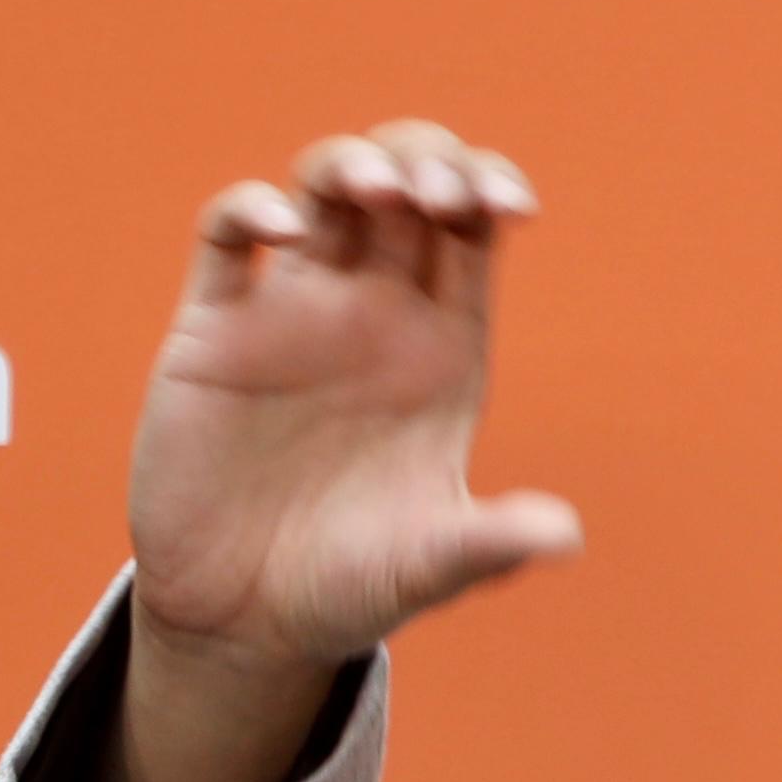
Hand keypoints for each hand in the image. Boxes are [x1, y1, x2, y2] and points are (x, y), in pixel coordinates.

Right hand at [116, 120, 580, 781]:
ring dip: (353, 163)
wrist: (244, 620)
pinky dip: (253, 209)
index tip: (507, 204)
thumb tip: (565, 536)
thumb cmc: (353, 587)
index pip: (473, 232)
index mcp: (440, 348)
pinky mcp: (216, 330)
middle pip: (409, 185)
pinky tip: (285, 231)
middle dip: (430, 161)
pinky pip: (229, 234)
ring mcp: (293, 312)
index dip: (491, 190)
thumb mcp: (430, 567)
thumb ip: (492, 543)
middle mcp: (371, 313)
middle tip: (436, 196)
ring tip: (376, 188)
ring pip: (324, 188)